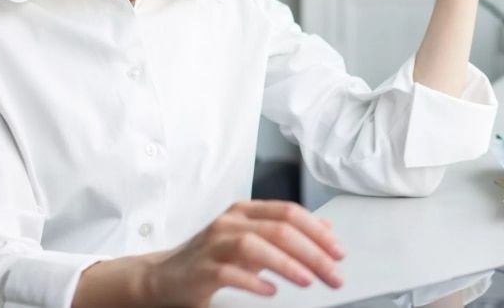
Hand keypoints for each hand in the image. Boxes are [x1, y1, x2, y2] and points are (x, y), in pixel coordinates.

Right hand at [143, 200, 344, 305]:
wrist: (163, 277)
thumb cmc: (212, 259)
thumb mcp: (253, 241)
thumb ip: (285, 234)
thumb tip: (326, 231)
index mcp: (245, 212)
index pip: (289, 212)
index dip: (318, 232)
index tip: (339, 253)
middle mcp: (230, 222)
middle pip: (278, 229)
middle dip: (312, 252)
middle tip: (333, 273)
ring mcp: (213, 244)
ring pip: (255, 245)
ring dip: (287, 263)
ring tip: (308, 280)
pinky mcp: (200, 269)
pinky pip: (229, 272)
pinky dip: (253, 281)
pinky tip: (270, 292)